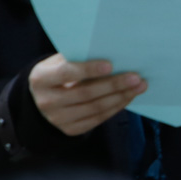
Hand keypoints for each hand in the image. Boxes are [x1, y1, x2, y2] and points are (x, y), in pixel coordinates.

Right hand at [27, 54, 143, 136]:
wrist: (43, 99)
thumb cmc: (58, 73)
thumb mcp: (59, 62)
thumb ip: (78, 56)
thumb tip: (110, 50)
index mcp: (41, 79)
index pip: (66, 73)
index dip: (88, 69)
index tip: (111, 65)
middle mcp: (46, 101)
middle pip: (85, 93)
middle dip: (113, 84)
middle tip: (136, 77)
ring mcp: (58, 118)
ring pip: (95, 108)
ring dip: (121, 96)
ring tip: (139, 86)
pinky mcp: (70, 129)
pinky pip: (98, 119)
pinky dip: (116, 107)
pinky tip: (128, 96)